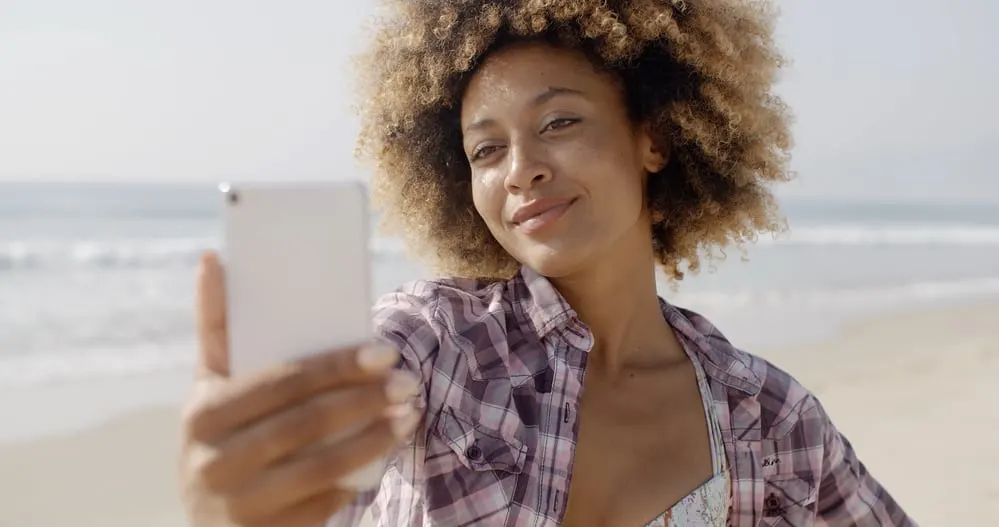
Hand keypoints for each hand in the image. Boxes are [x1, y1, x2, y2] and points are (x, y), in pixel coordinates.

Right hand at [178, 252, 420, 526]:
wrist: (209, 524)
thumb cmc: (222, 436)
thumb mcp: (211, 387)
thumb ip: (216, 328)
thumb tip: (212, 258)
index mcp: (203, 414)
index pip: (282, 383)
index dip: (336, 366)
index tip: (386, 350)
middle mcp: (213, 462)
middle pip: (306, 422)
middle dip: (364, 398)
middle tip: (407, 380)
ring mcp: (239, 505)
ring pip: (322, 465)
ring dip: (375, 436)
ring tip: (409, 413)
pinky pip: (325, 503)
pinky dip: (362, 476)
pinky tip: (388, 453)